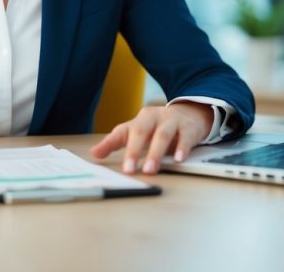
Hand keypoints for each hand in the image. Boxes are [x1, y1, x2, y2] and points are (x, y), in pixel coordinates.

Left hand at [89, 102, 213, 174]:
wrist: (190, 113)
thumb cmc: (157, 127)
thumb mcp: (135, 132)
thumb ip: (115, 142)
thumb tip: (94, 154)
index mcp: (139, 120)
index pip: (123, 132)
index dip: (112, 145)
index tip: (102, 158)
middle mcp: (154, 117)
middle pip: (141, 131)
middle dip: (134, 151)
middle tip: (129, 170)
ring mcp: (172, 121)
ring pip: (162, 135)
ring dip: (155, 153)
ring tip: (150, 169)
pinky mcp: (189, 127)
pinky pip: (185, 137)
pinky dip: (182, 148)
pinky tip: (179, 160)